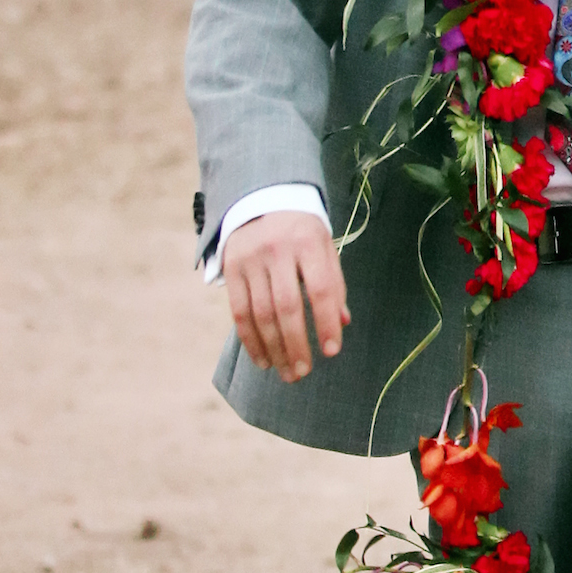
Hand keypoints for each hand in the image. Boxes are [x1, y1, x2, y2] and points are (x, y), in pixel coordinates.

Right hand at [220, 211, 348, 381]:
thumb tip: (341, 324)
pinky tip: (262, 360)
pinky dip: (250, 340)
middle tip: (304, 372)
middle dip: (296, 344)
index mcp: (308, 242)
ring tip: (286, 373)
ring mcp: (250, 259)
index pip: (321, 289)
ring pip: (261, 314)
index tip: (331, 351)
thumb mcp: (323, 248)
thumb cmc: (301, 232)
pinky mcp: (231, 269)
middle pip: (287, 306)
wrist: (261, 200)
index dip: (325, 322)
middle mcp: (277, 250)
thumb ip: (333, 284)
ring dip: (274, 349)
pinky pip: (239, 312)